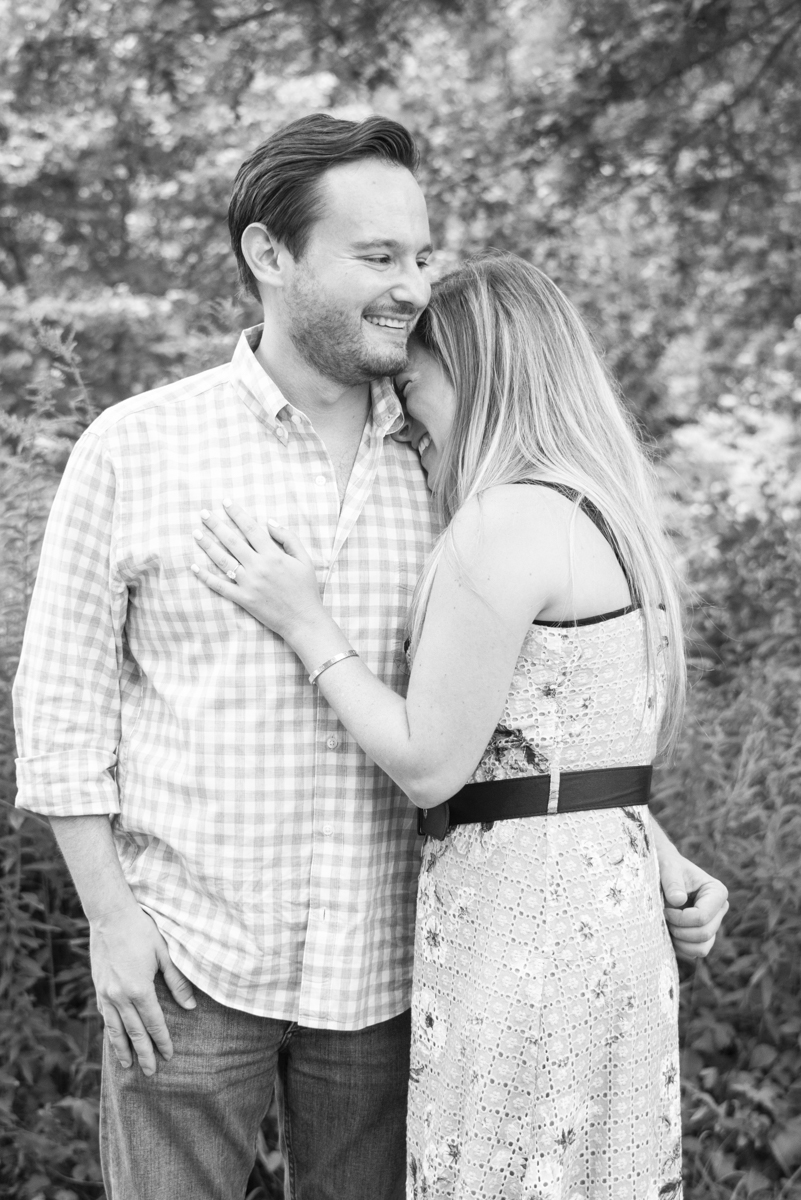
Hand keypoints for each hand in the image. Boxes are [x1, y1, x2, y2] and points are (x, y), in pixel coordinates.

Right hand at [90, 904, 195, 1075]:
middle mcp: (119, 996)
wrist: (110, 915)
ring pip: (115, 1028)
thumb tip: (190, 1006)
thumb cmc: (142, 931)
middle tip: (151, 1073)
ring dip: (122, 1048)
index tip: (169, 1055)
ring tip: (128, 1065)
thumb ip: (177, 981)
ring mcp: (106, 993)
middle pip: (134, 1032)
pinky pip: (104, 1014)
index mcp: (139, 989)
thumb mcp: (165, 954)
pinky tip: (114, 1036)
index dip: (162, 1041)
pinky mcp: (98, 986)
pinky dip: (110, 1029)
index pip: (153, 1023)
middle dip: (143, 1054)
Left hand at [191, 500, 322, 640]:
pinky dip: (206, 577)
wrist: (303, 620)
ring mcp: (249, 584)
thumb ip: (288, 538)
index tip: (226, 502)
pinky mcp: (243, 599)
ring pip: (223, 560)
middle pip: (232, 541)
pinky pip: (221, 586)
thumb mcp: (305, 559)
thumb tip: (269, 522)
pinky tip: (195, 567)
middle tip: (203, 514)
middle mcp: (258, 567)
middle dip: (216, 525)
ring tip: (196, 534)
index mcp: (273, 555)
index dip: (237, 514)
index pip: (251, 528)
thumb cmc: (306, 589)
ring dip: (207, 546)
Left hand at [654, 826, 728, 959]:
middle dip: (679, 931)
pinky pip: (695, 952)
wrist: (663, 871)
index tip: (665, 909)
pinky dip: (680, 947)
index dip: (680, 918)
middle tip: (663, 917)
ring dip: (680, 942)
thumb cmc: (667, 866)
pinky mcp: (703, 935)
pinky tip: (669, 932)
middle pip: (703, 934)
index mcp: (717, 892)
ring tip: (667, 926)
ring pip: (702, 948)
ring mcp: (712, 924)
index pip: (702, 917)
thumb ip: (672, 882)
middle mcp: (719, 910)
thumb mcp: (667, 868)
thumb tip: (678, 901)